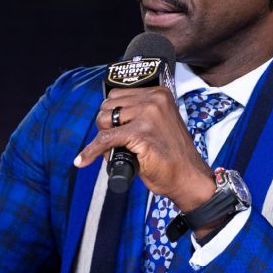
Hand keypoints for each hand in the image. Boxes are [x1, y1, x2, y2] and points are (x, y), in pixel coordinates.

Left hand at [74, 86, 215, 210]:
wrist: (188, 178)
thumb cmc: (172, 156)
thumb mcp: (157, 125)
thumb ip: (137, 116)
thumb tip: (104, 119)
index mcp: (159, 94)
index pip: (118, 95)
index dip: (112, 115)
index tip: (115, 128)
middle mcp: (154, 100)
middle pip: (108, 106)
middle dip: (107, 125)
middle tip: (118, 143)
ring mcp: (148, 116)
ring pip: (104, 121)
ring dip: (104, 138)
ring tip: (119, 151)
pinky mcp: (140, 134)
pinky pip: (104, 140)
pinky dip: (91, 152)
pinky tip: (83, 160)